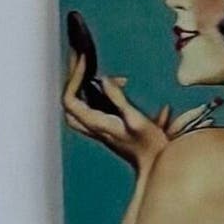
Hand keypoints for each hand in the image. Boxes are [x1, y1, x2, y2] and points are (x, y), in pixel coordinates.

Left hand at [61, 71, 212, 173]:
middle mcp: (91, 126)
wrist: (154, 167)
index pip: (70, 99)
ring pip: (76, 104)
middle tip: (81, 56)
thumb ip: (119, 100)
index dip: (73, 77)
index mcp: (96, 124)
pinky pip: (89, 107)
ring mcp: (96, 128)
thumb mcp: (138, 120)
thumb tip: (105, 80)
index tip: (84, 60)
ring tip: (93, 66)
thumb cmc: (149, 147)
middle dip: (72, 77)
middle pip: (69, 99)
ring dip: (82, 84)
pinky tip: (119, 84)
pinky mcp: (105, 127)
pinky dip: (95, 92)